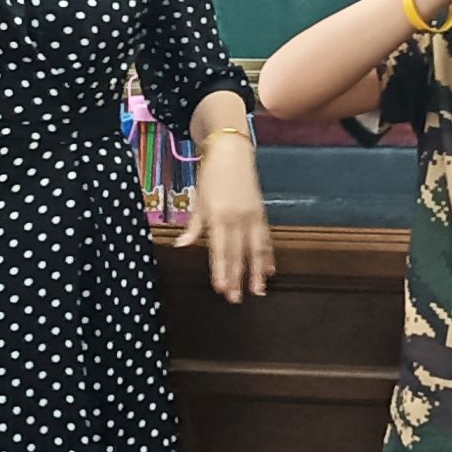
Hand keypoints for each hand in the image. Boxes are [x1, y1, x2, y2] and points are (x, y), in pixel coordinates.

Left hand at [175, 136, 273, 302]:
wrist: (232, 153)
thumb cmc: (211, 176)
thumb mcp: (199, 200)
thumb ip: (194, 226)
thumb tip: (181, 246)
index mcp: (219, 216)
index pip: (220, 250)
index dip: (221, 270)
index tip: (221, 289)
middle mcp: (237, 219)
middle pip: (238, 254)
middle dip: (237, 278)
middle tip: (236, 299)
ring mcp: (252, 217)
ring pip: (256, 250)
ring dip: (257, 272)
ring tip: (258, 290)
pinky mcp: (261, 214)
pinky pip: (266, 239)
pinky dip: (268, 255)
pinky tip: (269, 269)